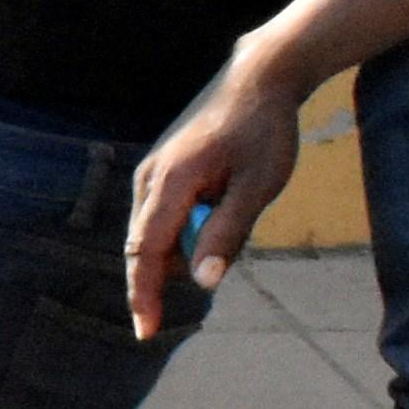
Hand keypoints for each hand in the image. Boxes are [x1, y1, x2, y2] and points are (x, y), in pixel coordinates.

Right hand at [125, 52, 310, 336]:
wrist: (258, 76)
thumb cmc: (263, 130)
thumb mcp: (257, 187)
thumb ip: (227, 234)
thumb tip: (203, 282)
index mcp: (170, 181)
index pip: (146, 252)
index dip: (145, 296)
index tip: (146, 333)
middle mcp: (150, 177)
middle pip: (146, 246)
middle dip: (168, 274)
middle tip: (218, 260)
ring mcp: (152, 170)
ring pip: (155, 230)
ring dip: (183, 245)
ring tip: (233, 214)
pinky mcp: (162, 167)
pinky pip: (163, 213)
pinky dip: (185, 227)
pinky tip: (219, 209)